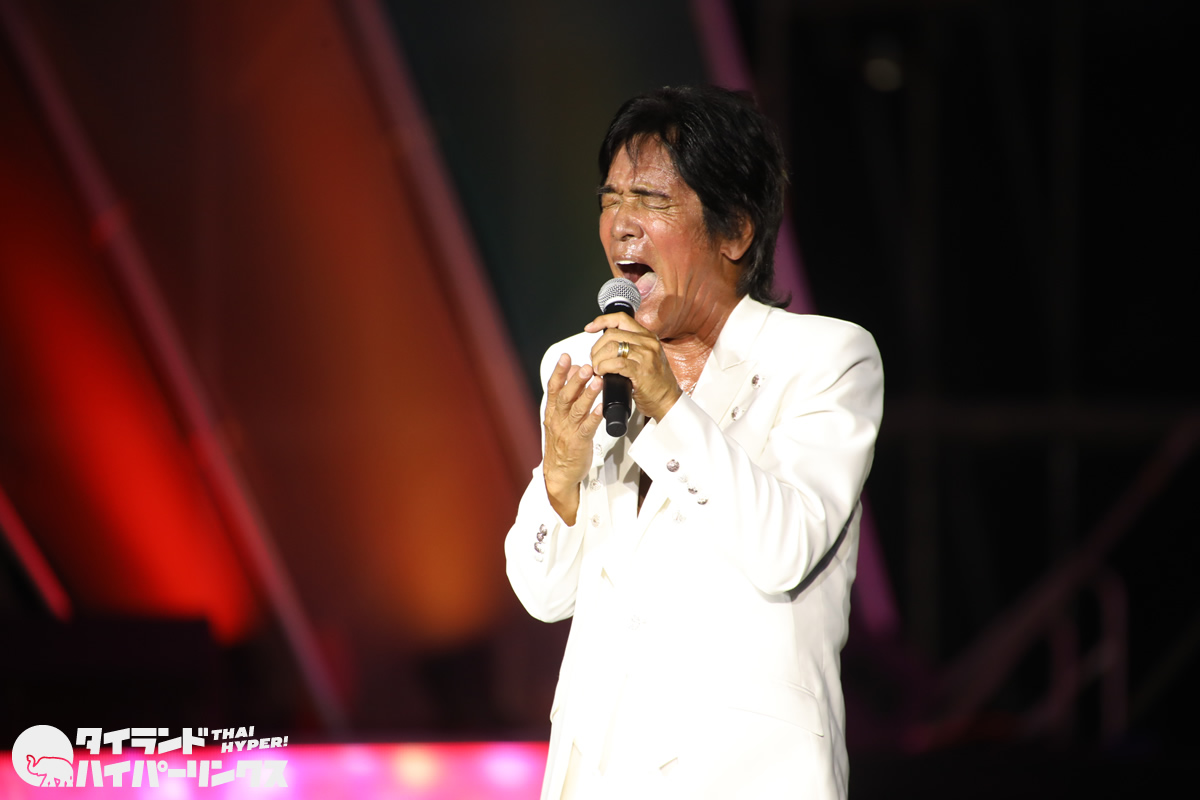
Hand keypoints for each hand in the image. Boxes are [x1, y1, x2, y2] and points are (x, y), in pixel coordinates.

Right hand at [542, 354, 603, 523]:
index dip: (559, 372)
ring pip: (577, 410)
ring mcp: (567, 432)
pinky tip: (601, 407)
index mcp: (553, 412)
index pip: (553, 388)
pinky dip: (594, 417)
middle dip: (575, 380)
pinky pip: (587, 428)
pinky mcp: (578, 443)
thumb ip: (567, 396)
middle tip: (586, 366)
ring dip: (587, 394)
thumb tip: (575, 372)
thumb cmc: (562, 443)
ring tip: (597, 381)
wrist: (559, 473)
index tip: (566, 357)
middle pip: (565, 396)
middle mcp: (558, 420)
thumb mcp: (560, 417)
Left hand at [585, 313, 681, 421]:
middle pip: (612, 334)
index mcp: (648, 337)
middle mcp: (648, 343)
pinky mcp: (641, 371)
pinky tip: (602, 373)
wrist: (667, 400)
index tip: (590, 328)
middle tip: (594, 360)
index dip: (602, 321)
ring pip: (611, 348)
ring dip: (598, 359)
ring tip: (598, 369)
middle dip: (596, 348)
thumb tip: (605, 343)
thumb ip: (632, 346)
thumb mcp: (646, 357)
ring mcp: (646, 356)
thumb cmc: (655, 382)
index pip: (621, 318)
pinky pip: (616, 363)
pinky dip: (604, 367)